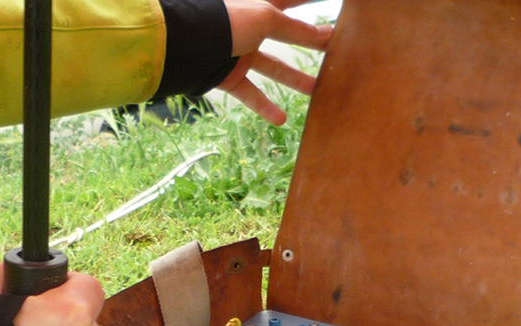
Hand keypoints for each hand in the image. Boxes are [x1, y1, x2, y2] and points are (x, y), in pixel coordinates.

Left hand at [220, 0, 332, 124]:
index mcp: (260, 3)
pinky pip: (250, 93)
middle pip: (286, 34)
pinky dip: (264, 106)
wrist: (185, 45)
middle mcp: (251, 26)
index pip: (292, 0)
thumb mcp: (265, 19)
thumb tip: (325, 36)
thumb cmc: (224, 20)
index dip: (310, 2)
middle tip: (333, 48)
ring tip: (316, 88)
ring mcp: (240, 52)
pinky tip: (281, 118)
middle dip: (309, 41)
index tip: (335, 10)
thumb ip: (295, 29)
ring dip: (293, 78)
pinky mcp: (229, 76)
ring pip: (272, 67)